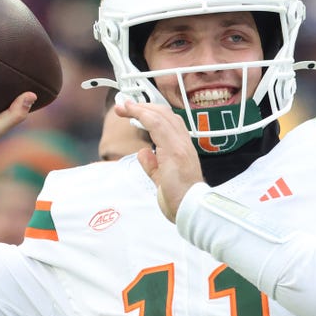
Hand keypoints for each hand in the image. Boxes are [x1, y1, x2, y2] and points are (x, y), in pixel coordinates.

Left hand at [115, 101, 203, 221]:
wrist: (192, 210)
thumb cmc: (181, 199)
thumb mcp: (162, 179)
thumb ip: (153, 165)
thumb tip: (144, 153)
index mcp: (183, 149)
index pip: (169, 122)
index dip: (151, 113)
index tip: (135, 110)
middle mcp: (184, 144)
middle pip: (165, 115)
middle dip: (144, 106)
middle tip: (125, 105)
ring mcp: (180, 145)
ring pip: (161, 116)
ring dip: (140, 108)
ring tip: (124, 106)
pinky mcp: (174, 150)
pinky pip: (157, 125)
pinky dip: (143, 115)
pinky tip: (132, 113)